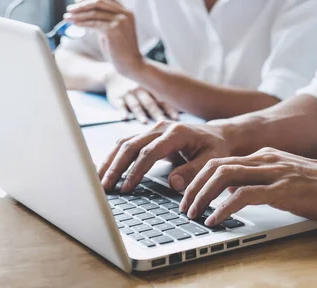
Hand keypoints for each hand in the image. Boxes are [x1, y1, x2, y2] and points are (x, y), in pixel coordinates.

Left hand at [64, 0, 142, 75]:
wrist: (131, 63)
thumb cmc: (120, 50)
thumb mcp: (113, 31)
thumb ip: (104, 21)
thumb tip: (86, 15)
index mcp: (126, 12)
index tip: (77, 1)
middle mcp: (125, 14)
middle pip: (99, 1)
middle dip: (82, 4)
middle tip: (69, 9)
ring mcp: (120, 21)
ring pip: (94, 12)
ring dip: (78, 14)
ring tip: (67, 17)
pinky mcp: (114, 29)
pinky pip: (94, 22)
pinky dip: (82, 22)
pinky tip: (75, 24)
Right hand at [98, 121, 231, 192]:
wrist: (217, 135)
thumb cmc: (215, 148)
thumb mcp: (212, 160)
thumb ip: (194, 171)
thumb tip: (173, 183)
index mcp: (177, 132)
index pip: (150, 152)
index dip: (136, 170)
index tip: (127, 188)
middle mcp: (161, 127)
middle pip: (131, 145)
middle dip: (116, 167)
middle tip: (104, 187)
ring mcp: (153, 129)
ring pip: (124, 143)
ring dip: (110, 162)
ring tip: (98, 181)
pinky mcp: (148, 135)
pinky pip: (127, 144)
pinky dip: (114, 157)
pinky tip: (105, 170)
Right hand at [105, 71, 178, 123]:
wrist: (114, 75)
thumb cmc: (139, 84)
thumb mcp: (150, 84)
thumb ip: (162, 94)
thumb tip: (183, 105)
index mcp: (151, 88)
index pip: (162, 99)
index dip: (170, 108)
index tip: (176, 118)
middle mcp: (141, 90)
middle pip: (150, 103)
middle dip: (157, 113)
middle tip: (163, 122)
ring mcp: (128, 94)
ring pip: (135, 104)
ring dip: (140, 114)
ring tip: (144, 122)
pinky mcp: (116, 98)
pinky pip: (119, 105)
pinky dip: (122, 111)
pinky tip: (124, 118)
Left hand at [180, 148, 316, 226]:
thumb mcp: (286, 176)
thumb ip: (262, 179)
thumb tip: (235, 190)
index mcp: (265, 156)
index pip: (222, 161)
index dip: (200, 178)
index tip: (190, 195)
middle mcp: (265, 159)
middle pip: (216, 166)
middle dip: (194, 186)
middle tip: (185, 207)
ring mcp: (273, 172)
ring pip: (224, 176)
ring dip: (203, 196)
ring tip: (194, 214)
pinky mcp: (281, 189)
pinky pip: (243, 196)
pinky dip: (224, 208)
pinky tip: (215, 220)